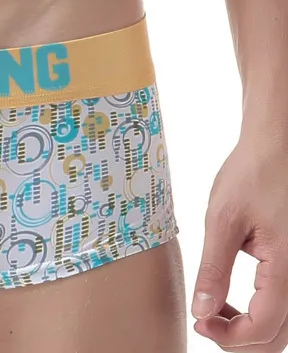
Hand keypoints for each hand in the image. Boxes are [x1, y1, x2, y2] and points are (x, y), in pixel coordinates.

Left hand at [192, 137, 287, 350]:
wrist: (276, 147)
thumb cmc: (251, 175)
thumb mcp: (223, 219)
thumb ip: (214, 268)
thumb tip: (201, 310)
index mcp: (286, 267)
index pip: (263, 329)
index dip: (229, 336)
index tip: (200, 322)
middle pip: (278, 337)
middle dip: (240, 338)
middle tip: (206, 320)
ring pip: (285, 325)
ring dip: (253, 328)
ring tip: (218, 309)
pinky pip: (286, 303)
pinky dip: (263, 311)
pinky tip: (236, 295)